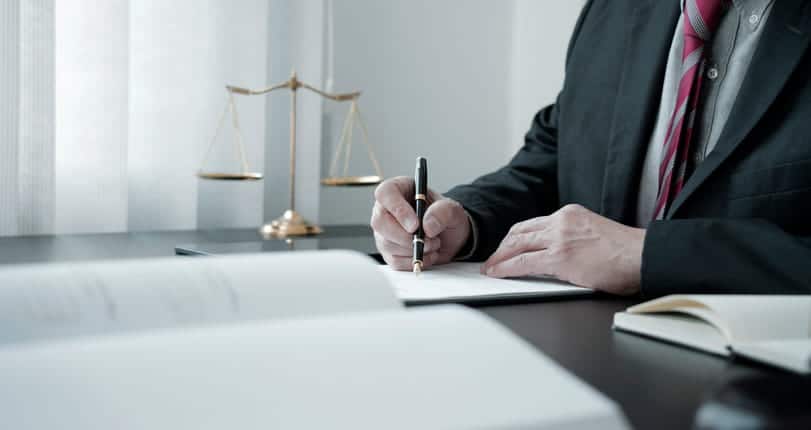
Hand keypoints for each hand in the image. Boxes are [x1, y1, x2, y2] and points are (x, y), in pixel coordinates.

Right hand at [371, 176, 470, 269]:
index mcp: (399, 189)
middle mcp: (387, 209)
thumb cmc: (445, 217)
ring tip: (433, 243)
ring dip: (414, 249)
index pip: (386, 193)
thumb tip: (427, 225)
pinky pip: (394, 260)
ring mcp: (384, 231)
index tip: (415, 225)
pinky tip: (426, 253)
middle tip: (427, 240)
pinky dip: (413, 260)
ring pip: (387, 244)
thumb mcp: (452, 209)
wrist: (449, 237)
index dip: (398, 209)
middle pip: (380, 222)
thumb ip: (443, 212)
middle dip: (405, 236)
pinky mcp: (388, 250)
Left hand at [482, 204, 644, 294]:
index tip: (507, 246)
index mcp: (571, 214)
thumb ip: (573, 239)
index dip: (515, 237)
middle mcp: (561, 221)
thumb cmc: (628, 253)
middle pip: (519, 232)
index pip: (533, 224)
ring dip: (499, 257)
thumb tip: (559, 256)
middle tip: (492, 258)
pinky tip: (498, 273)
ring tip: (490, 268)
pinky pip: (523, 262)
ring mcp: (559, 238)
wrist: (643, 256)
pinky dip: (505, 268)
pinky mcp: (559, 257)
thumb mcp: (594, 234)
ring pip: (517, 245)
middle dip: (502, 247)